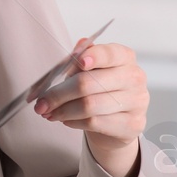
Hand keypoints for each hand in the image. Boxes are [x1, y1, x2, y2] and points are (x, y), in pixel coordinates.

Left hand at [34, 39, 147, 176]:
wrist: (116, 120)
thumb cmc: (99, 89)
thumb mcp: (89, 71)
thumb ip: (78, 61)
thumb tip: (74, 51)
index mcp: (124, 57)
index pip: (109, 53)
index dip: (93, 56)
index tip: (77, 61)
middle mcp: (134, 77)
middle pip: (89, 83)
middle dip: (58, 94)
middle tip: (41, 102)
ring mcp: (136, 102)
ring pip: (89, 106)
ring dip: (62, 110)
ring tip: (48, 112)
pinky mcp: (132, 124)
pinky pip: (94, 122)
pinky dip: (73, 121)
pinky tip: (65, 119)